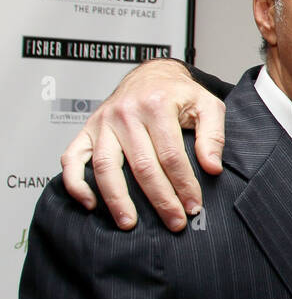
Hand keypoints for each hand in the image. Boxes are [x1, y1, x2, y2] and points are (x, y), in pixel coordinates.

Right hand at [60, 59, 225, 230]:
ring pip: (106, 167)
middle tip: (173, 222)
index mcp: (157, 106)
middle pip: (142, 166)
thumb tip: (212, 168)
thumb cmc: (179, 93)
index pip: (171, 155)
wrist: (151, 75)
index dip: (184, 184)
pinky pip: (72, 158)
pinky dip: (76, 182)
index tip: (194, 206)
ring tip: (129, 223)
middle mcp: (126, 114)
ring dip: (117, 199)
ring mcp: (102, 123)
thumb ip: (213, 136)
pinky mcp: (87, 130)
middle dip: (160, 199)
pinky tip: (90, 203)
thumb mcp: (207, 105)